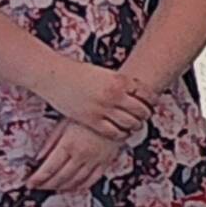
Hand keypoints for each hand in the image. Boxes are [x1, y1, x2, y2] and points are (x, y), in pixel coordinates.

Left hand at [28, 119, 129, 193]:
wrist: (116, 113)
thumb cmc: (88, 115)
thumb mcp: (64, 123)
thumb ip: (50, 142)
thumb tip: (38, 157)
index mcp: (68, 144)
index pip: (49, 168)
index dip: (38, 179)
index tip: (30, 183)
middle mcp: (81, 155)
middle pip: (61, 177)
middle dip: (47, 185)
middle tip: (38, 187)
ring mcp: (94, 160)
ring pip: (76, 181)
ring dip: (62, 187)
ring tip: (52, 188)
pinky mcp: (105, 162)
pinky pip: (92, 179)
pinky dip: (81, 186)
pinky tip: (73, 188)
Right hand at [35, 57, 151, 141]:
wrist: (53, 75)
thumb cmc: (78, 72)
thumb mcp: (105, 73)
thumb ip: (121, 83)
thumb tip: (137, 94)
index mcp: (120, 80)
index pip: (147, 94)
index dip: (152, 101)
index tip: (151, 104)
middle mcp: (115, 95)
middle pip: (142, 111)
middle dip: (145, 115)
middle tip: (144, 117)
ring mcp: (103, 108)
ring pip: (131, 123)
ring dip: (135, 126)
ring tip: (134, 125)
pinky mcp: (92, 120)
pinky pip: (114, 132)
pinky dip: (122, 134)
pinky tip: (121, 132)